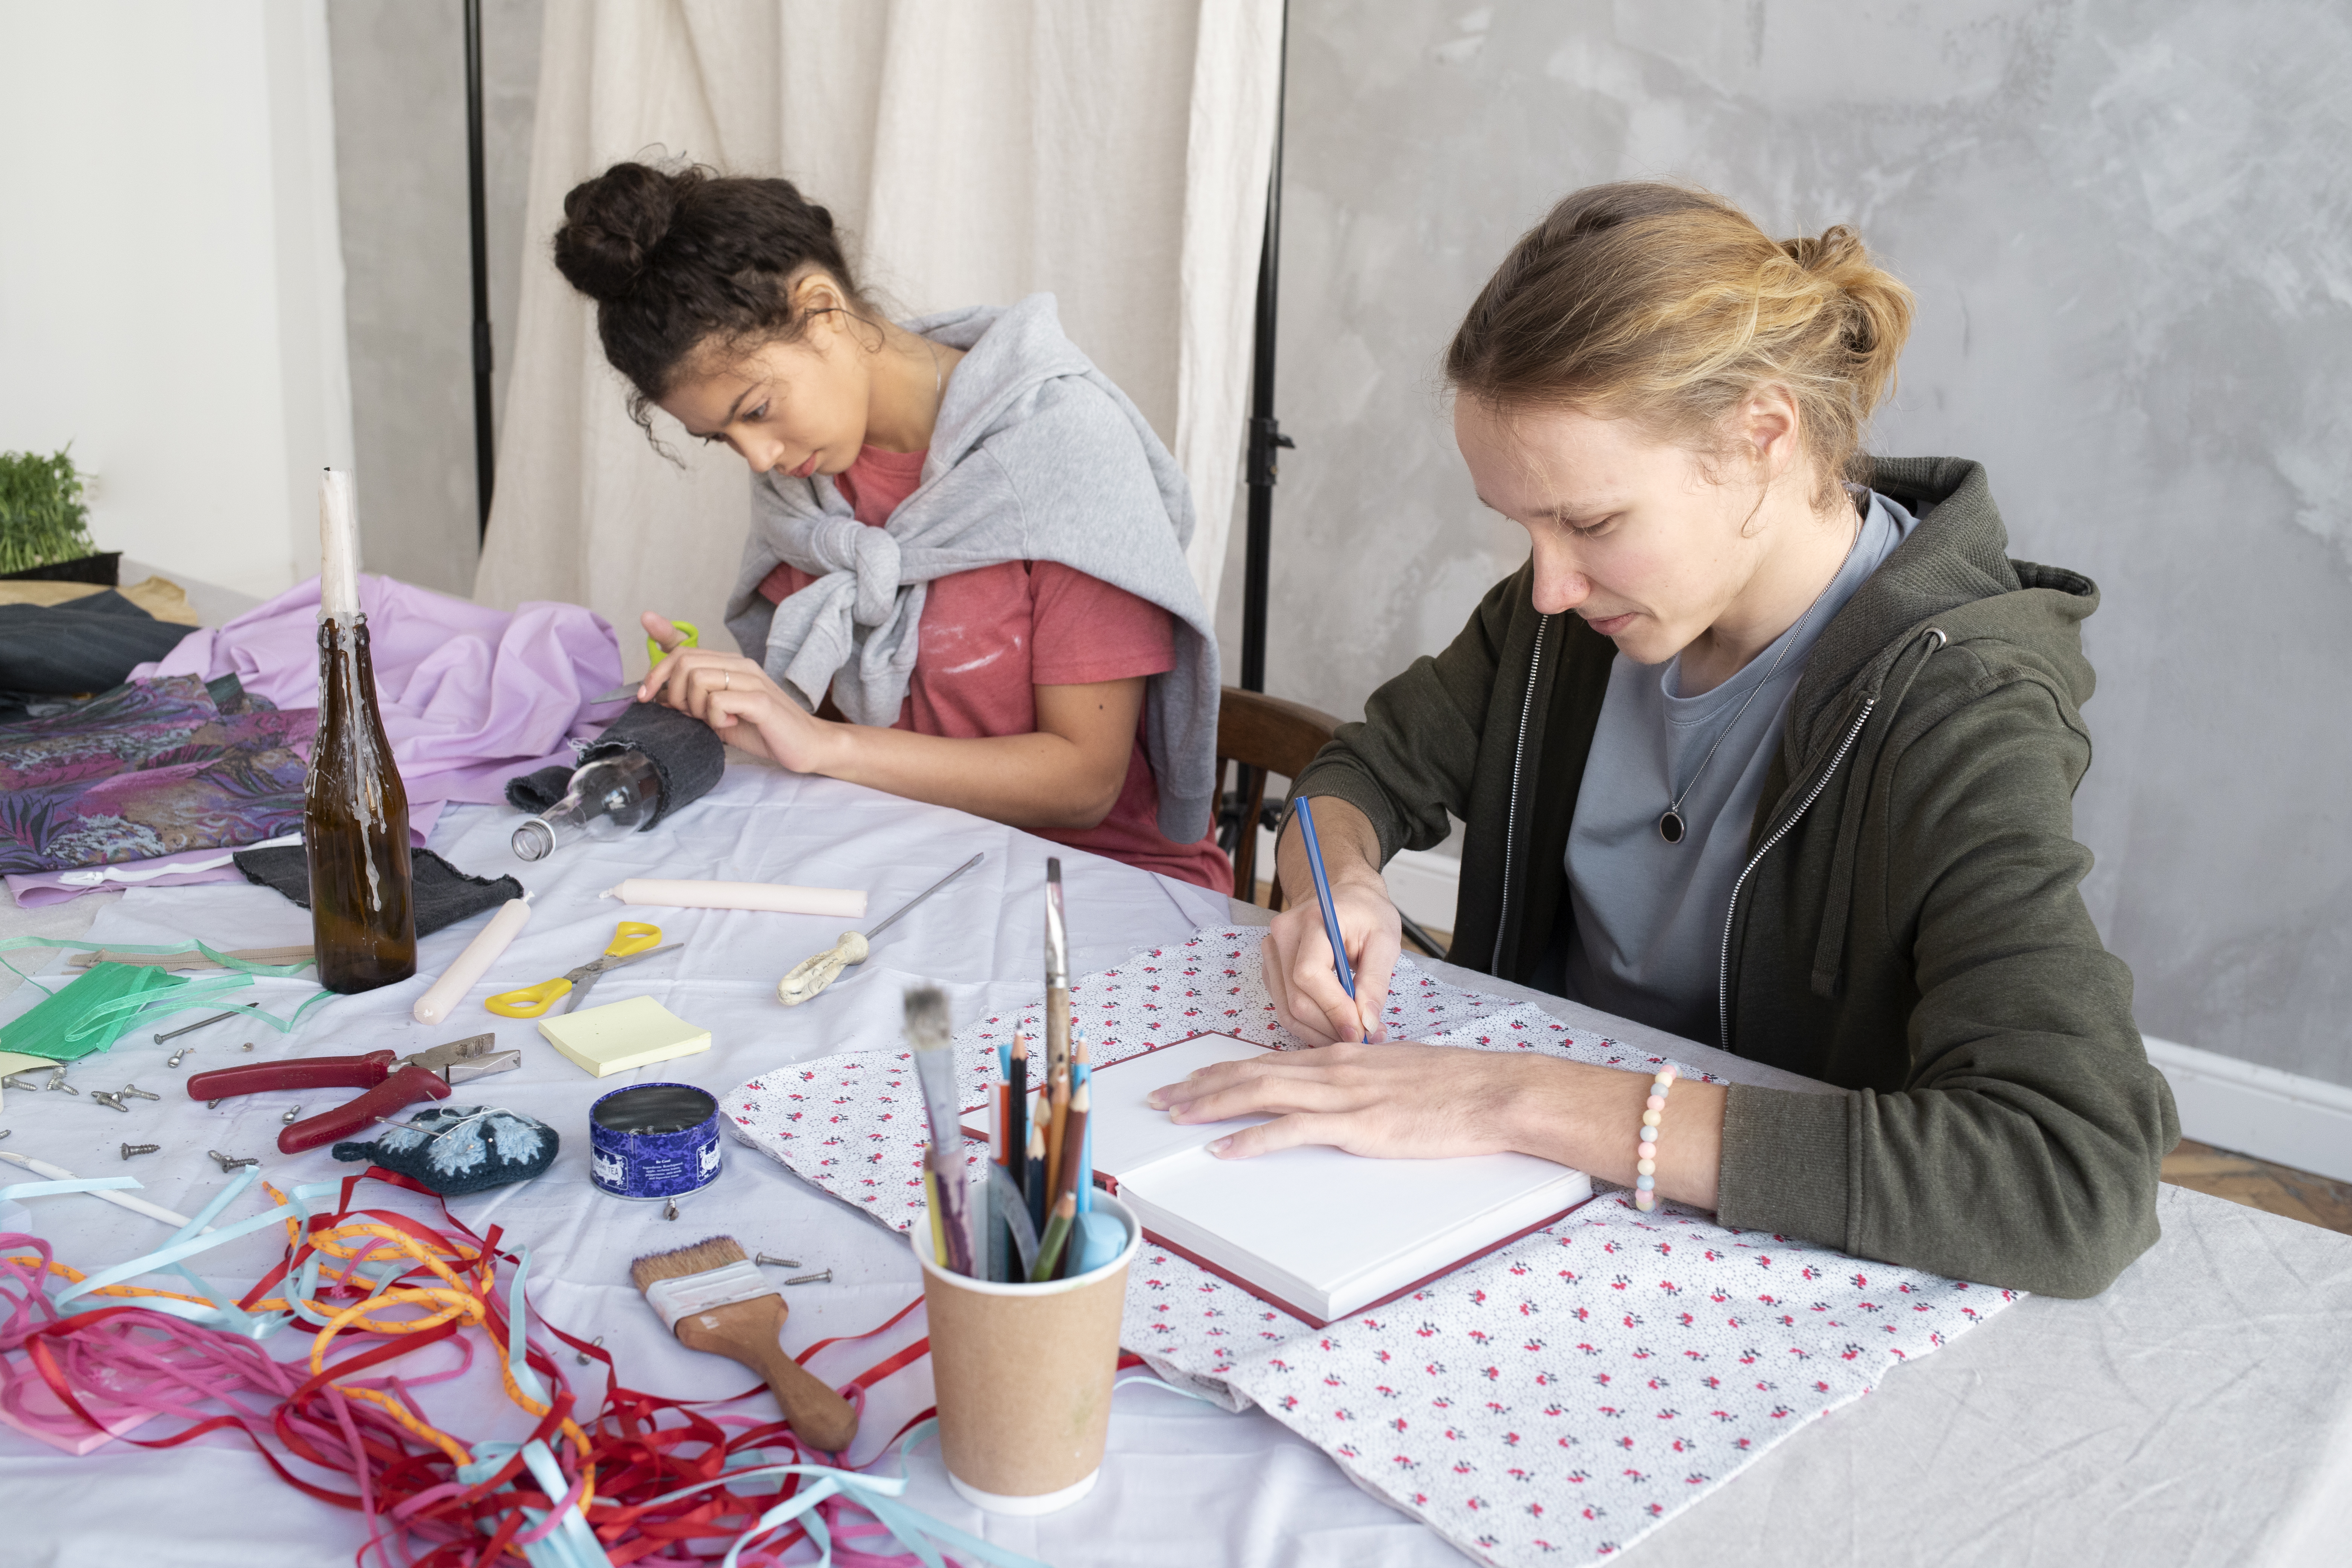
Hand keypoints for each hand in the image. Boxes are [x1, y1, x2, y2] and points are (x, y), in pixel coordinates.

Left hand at [638, 612, 834, 772]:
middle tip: (685, 713)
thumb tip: (660, 696)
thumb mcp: (719, 713)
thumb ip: (695, 701)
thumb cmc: (763, 730)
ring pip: (698, 677)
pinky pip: (719, 700)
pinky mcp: (761, 701)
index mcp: (729, 665)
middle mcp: (740, 665)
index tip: (644, 674)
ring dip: (694, 706)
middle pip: (684, 660)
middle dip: (671, 690)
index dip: (659, 645)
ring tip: (712, 720)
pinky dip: (715, 717)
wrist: (805, 746)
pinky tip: (730, 725)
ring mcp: (752, 680)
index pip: (685, 645)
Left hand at [1146, 1041, 1727, 1207]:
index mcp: (1344, 1057)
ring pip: (1260, 1093)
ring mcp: (1345, 1096)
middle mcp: (1335, 1069)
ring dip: (1211, 1105)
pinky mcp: (1359, 1125)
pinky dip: (1251, 1139)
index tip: (1188, 1079)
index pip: (1269, 1060)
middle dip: (1200, 1084)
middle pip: (1251, 1071)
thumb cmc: (1457, 1089)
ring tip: (1174, 1115)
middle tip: (1160, 1097)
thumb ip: (1363, 1083)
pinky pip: (1292, 1130)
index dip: (1223, 1070)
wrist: (1497, 1093)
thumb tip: (1336, 1095)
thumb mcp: (1399, 1076)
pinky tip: (1224, 1147)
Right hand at [1263, 865, 1399, 1045]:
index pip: (1309, 974)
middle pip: (1296, 999)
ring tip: (1351, 1034)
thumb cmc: (1367, 915)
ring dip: (1319, 1032)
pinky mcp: (1272, 969)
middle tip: (1363, 1038)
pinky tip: (1334, 1024)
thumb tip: (1367, 1024)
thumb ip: (1376, 983)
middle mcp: (1283, 935)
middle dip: (1330, 1027)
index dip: (1334, 1009)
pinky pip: (1284, 1007)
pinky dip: (1309, 1024)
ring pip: (1286, 1009)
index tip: (1361, 1031)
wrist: (1346, 898)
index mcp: (1312, 921)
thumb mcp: (1385, 941)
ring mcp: (1272, 952)